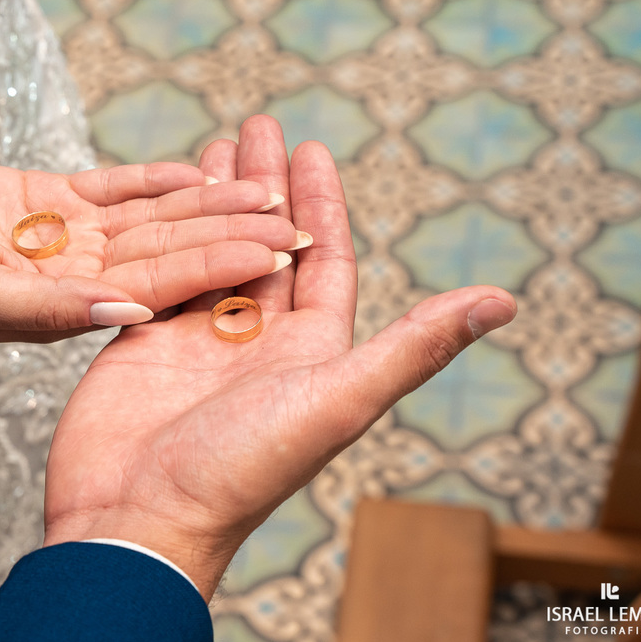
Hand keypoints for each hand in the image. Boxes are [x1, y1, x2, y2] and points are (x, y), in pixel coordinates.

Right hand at [0, 159, 307, 341]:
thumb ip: (49, 309)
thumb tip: (128, 312)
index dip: (223, 264)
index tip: (280, 250)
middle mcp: (78, 278)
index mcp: (72, 311)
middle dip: (231, 233)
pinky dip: (154, 179)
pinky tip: (200, 170)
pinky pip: (113, 189)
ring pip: (150, 218)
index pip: (164, 284)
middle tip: (297, 218)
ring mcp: (65, 240)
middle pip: (170, 250)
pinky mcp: (47, 200)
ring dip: (205, 201)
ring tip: (263, 184)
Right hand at [41, 116, 515, 596]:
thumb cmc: (238, 471)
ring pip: (214, 252)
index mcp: (309, 353)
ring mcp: (198, 340)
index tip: (311, 150)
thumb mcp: (337, 401)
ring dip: (213, 201)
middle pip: (267, 245)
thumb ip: (413, 346)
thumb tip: (503, 300)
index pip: (323, 262)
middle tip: (258, 124)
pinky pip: (163, 273)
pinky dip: (164, 234)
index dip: (321, 205)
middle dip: (263, 185)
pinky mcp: (146, 340)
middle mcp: (257, 342)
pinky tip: (160, 202)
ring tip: (210, 147)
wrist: (138, 517)